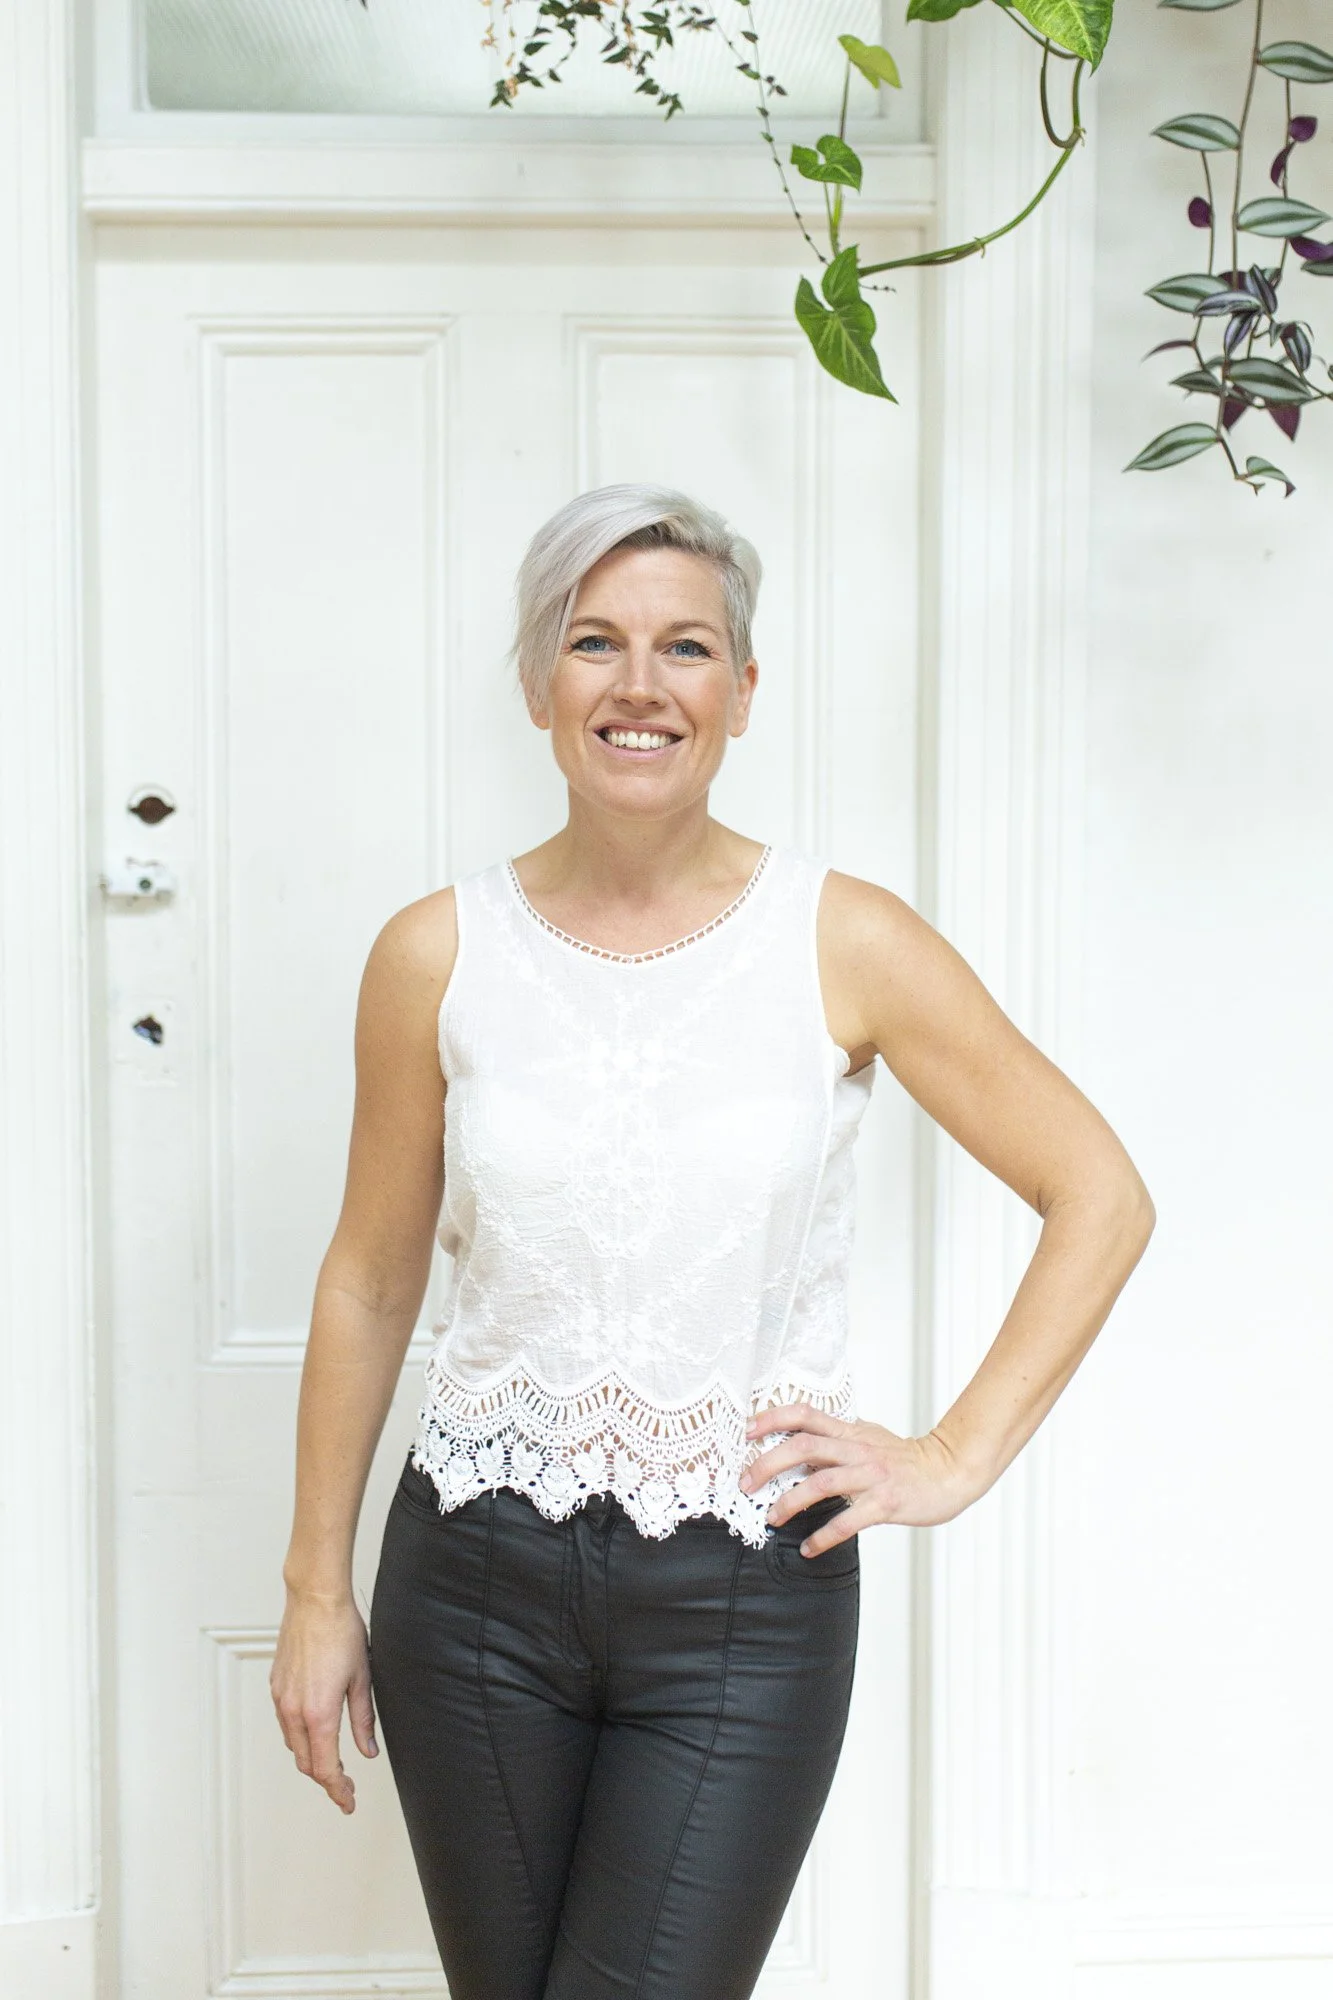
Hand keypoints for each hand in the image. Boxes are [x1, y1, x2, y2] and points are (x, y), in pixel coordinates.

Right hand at [270, 1588, 378, 1812]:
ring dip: (311, 1758)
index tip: (348, 1802)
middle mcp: (294, 1710)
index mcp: (319, 1713)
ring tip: (332, 1761)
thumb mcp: (362, 1679)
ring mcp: (281, 1698)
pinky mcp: (276, 1686)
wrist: (316, 1600)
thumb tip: (367, 1752)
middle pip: (306, 1762)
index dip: (337, 1790)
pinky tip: (315, 1731)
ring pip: (292, 1745)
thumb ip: (363, 1721)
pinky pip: (285, 1723)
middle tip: (346, 1786)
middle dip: (326, 1779)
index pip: (325, 1768)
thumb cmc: (342, 1632)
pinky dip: (299, 1736)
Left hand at [738, 1405, 985, 1553]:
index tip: (746, 1430)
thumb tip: (799, 1445)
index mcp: (849, 1432)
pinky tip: (809, 1548)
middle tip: (746, 1484)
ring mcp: (871, 1476)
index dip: (772, 1418)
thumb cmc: (905, 1459)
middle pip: (803, 1447)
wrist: (948, 1472)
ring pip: (821, 1483)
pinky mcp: (885, 1502)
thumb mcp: (868, 1437)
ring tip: (773, 1519)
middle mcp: (857, 1450)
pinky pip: (848, 1520)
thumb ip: (836, 1439)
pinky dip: (824, 1536)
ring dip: (790, 1502)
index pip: (804, 1414)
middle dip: (768, 1464)